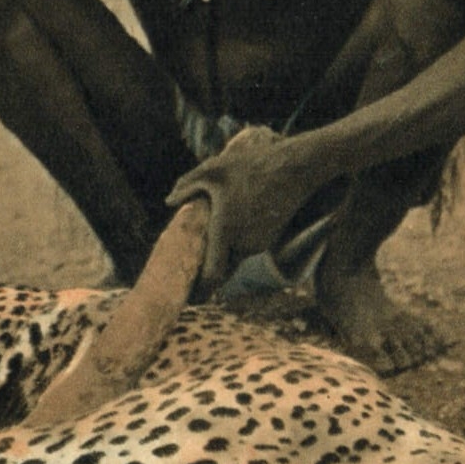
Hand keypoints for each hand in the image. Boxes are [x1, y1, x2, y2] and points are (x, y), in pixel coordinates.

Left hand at [166, 125, 297, 296]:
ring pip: (233, 255)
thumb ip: (186, 186)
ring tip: (208, 234)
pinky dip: (234, 240)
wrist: (296, 168)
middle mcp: (243, 243)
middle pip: (221, 267)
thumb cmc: (252, 166)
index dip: (200, 290)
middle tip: (189, 268)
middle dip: (206, 268)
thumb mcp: (213, 170)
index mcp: (226, 231)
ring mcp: (259, 243)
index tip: (188, 297)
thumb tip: (169, 202)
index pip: (212, 275)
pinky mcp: (269, 238)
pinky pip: (245, 245)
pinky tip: (230, 220)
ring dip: (221, 249)